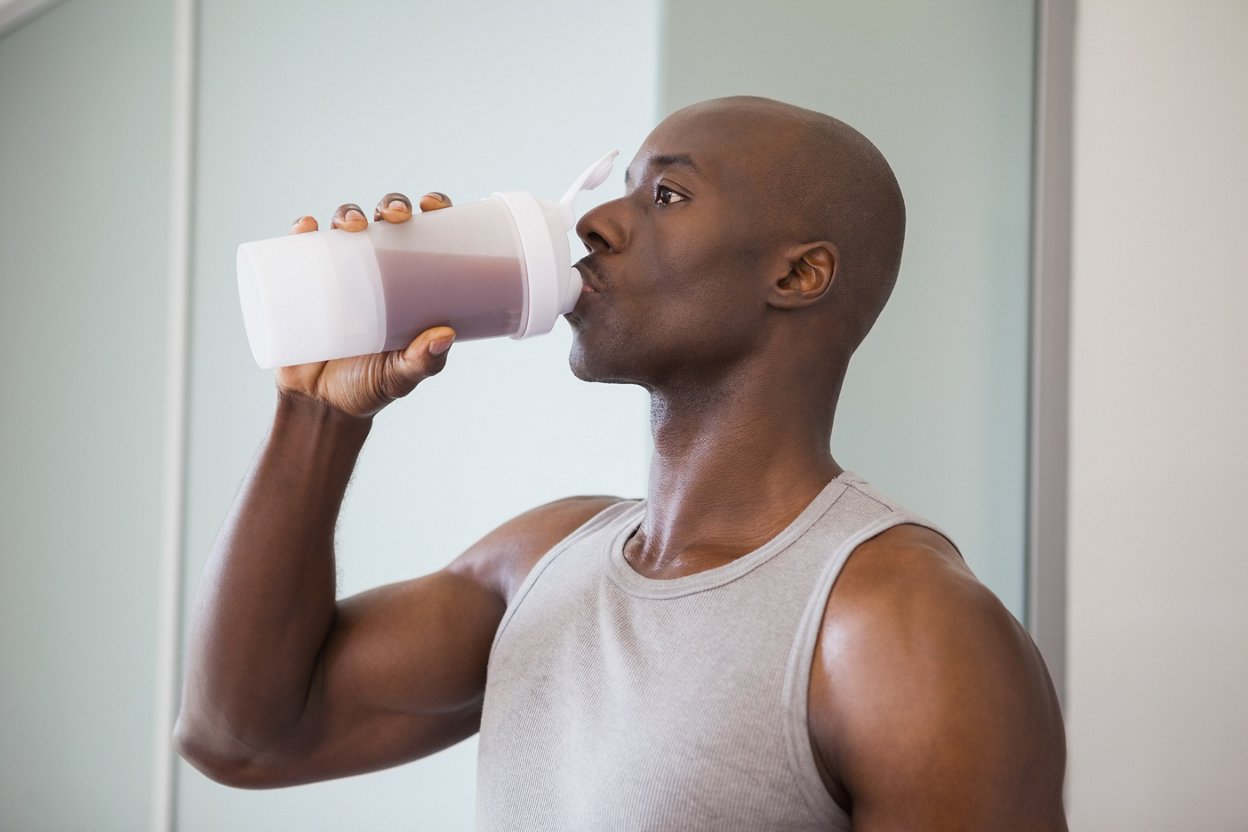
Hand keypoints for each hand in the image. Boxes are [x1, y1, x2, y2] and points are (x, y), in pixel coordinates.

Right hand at [277, 192, 456, 417]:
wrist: (322, 406)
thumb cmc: (370, 386)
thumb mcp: (401, 376)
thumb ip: (424, 362)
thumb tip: (445, 335)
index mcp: (409, 280)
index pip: (425, 233)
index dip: (431, 208)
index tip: (433, 205)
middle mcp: (375, 269)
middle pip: (384, 220)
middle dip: (391, 204)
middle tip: (395, 218)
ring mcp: (337, 273)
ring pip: (342, 226)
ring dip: (347, 212)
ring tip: (351, 225)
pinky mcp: (302, 283)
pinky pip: (298, 248)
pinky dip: (299, 231)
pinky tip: (305, 227)